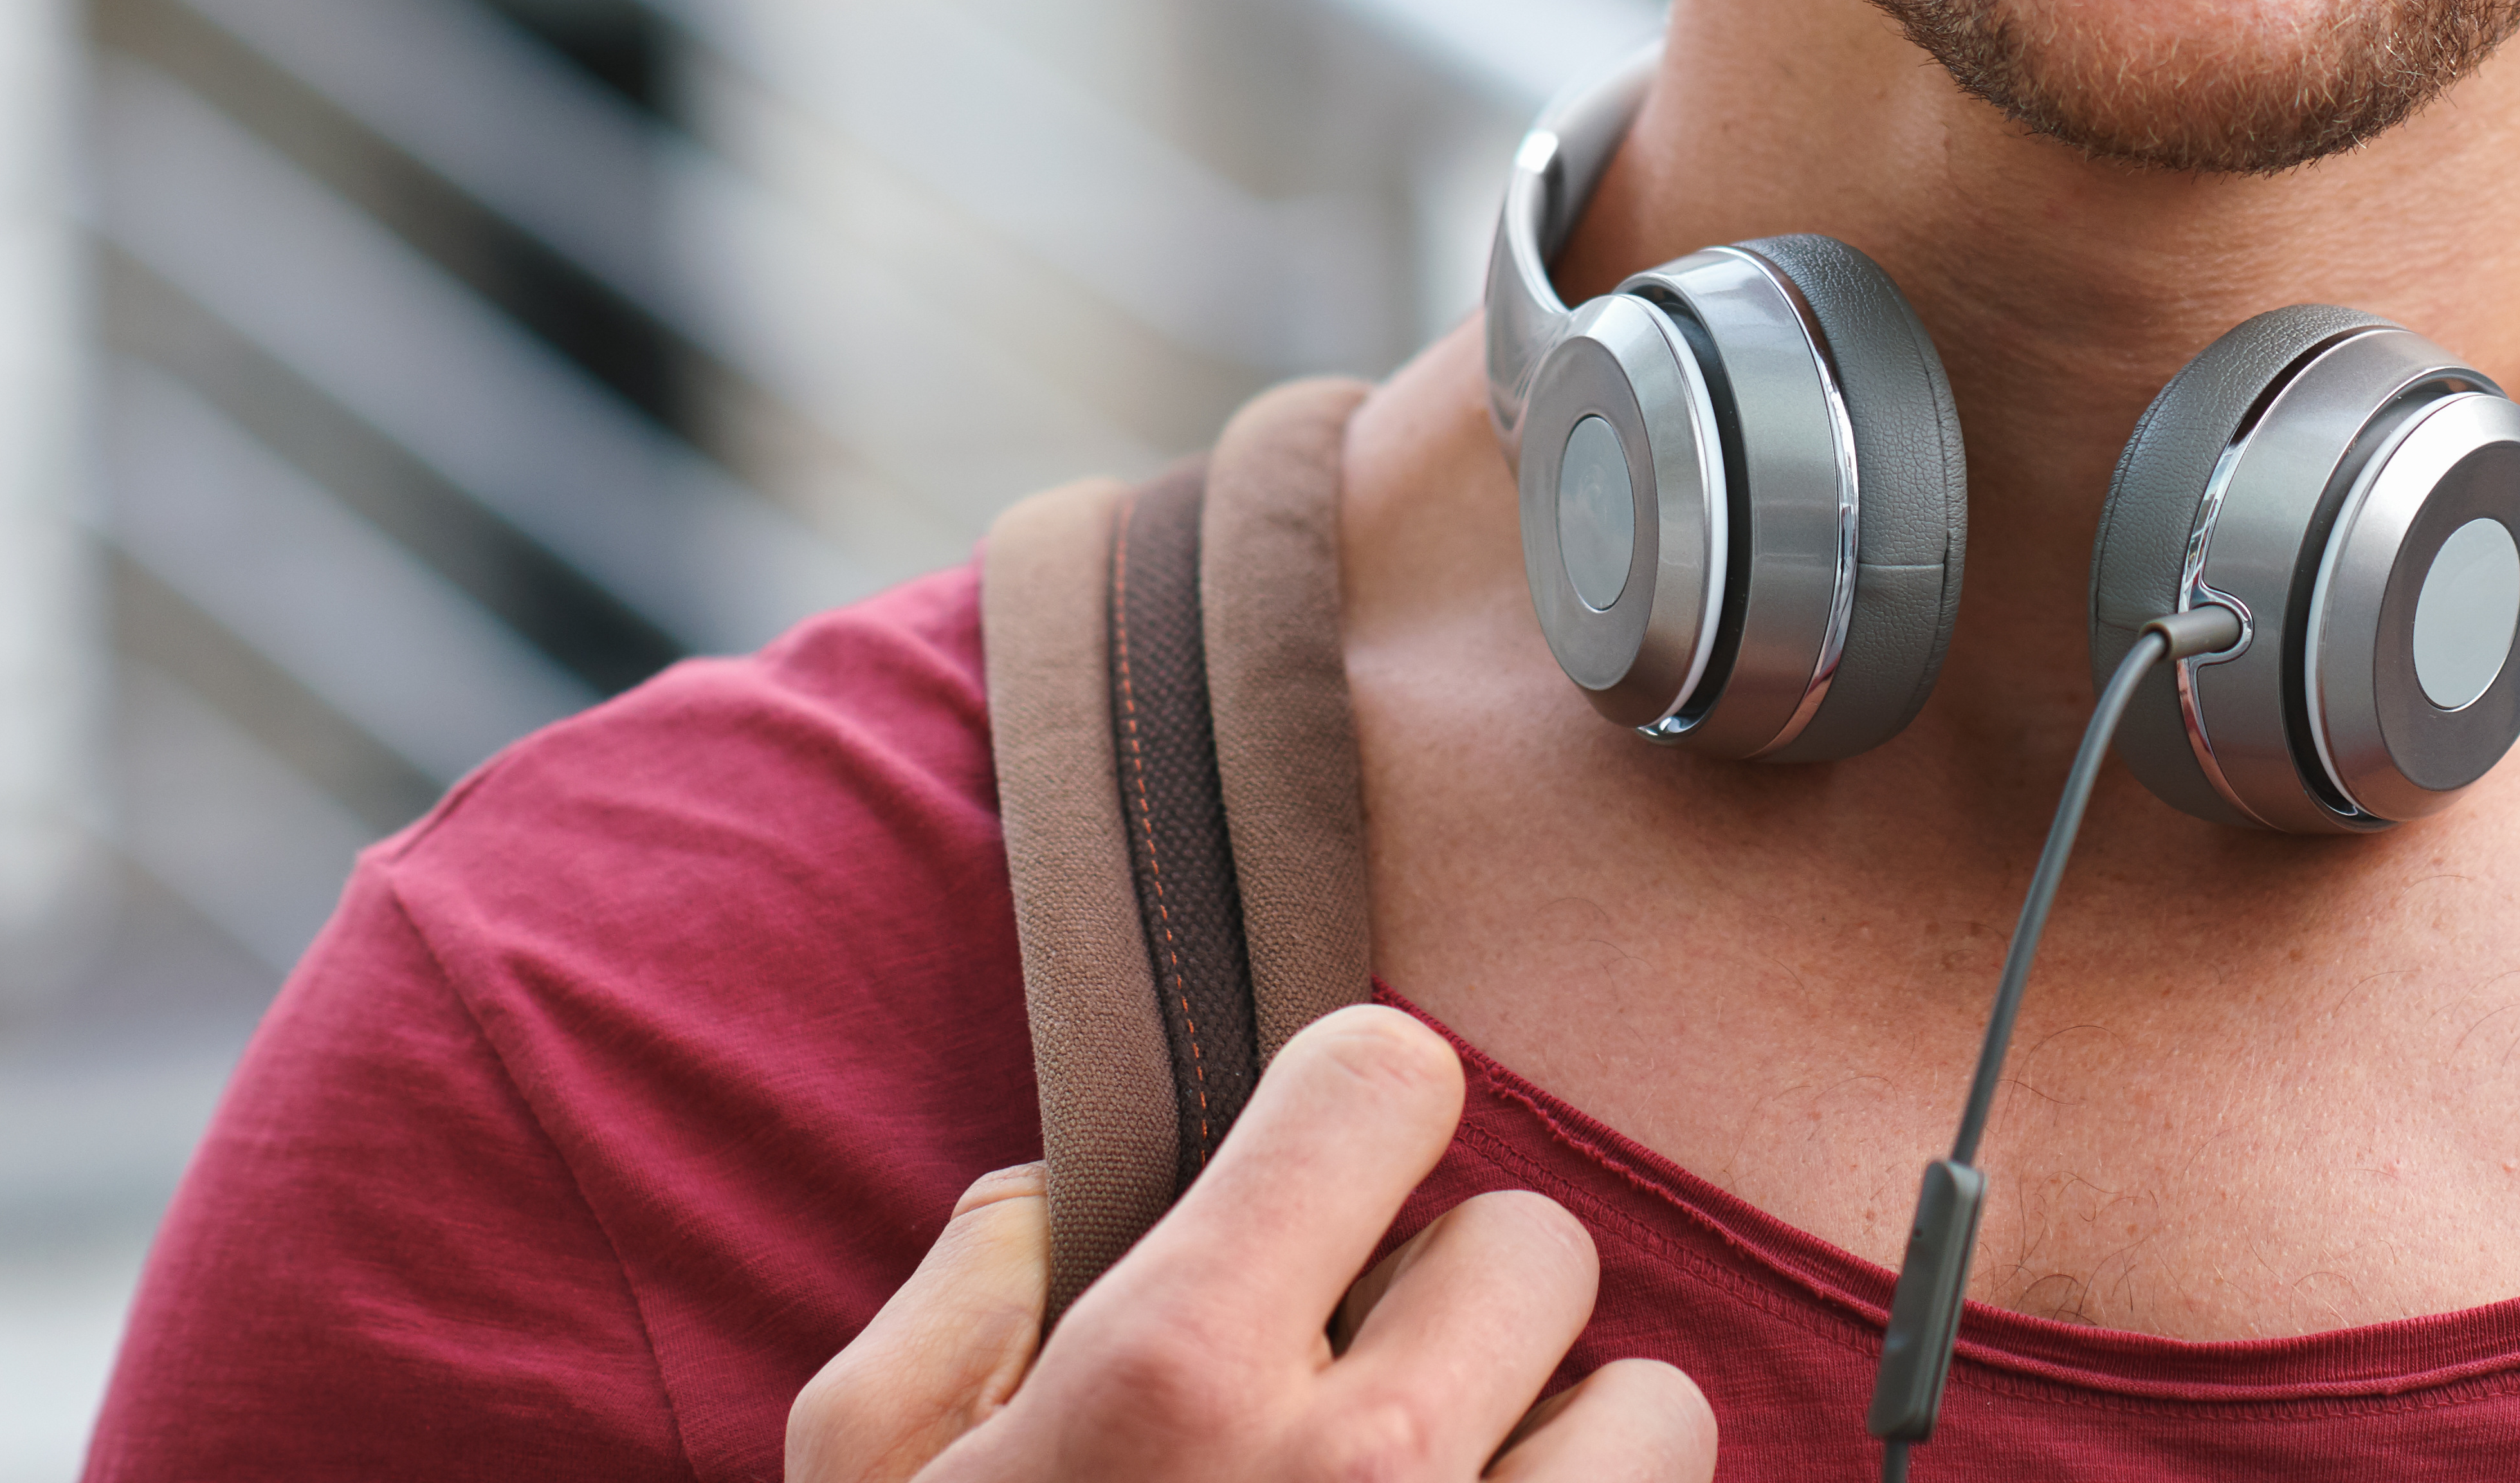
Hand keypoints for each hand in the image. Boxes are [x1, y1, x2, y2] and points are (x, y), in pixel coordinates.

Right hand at [788, 1004, 1713, 1480]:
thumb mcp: (870, 1477)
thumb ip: (972, 1288)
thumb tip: (1085, 1186)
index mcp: (1176, 1371)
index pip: (1386, 1077)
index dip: (1350, 1123)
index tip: (1320, 1195)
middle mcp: (1365, 1468)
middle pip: (1536, 1244)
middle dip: (1451, 1318)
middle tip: (1353, 1420)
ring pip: (1649, 1408)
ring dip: (1562, 1460)